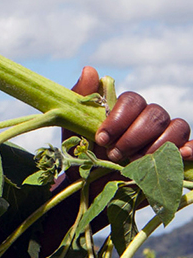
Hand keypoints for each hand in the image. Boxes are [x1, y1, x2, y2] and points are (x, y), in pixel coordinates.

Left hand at [72, 66, 190, 161]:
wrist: (94, 187)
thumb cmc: (87, 155)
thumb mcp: (76, 129)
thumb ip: (83, 99)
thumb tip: (90, 70)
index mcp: (128, 109)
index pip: (133, 100)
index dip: (119, 118)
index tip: (102, 139)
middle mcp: (150, 119)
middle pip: (155, 114)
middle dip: (134, 136)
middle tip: (116, 155)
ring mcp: (167, 136)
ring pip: (177, 127)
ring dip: (157, 145)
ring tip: (137, 162)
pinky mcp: (179, 156)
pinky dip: (190, 148)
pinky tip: (181, 155)